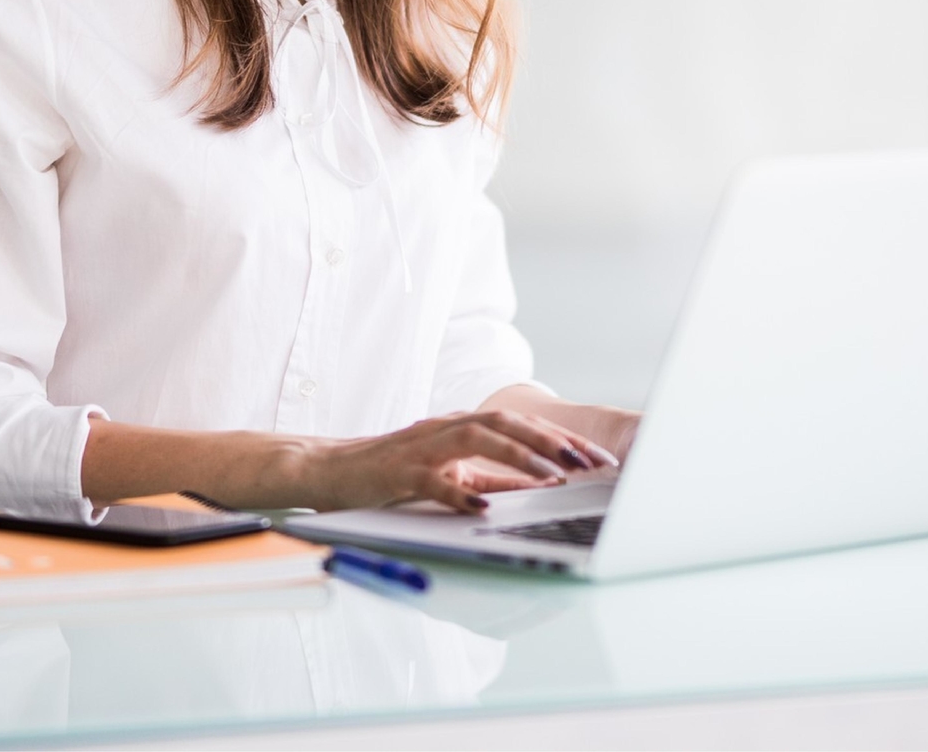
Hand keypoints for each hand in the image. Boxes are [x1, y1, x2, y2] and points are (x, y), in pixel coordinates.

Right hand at [312, 408, 619, 512]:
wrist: (330, 468)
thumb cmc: (393, 473)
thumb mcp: (452, 471)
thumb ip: (493, 476)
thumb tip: (542, 482)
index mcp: (463, 426)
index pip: (522, 425)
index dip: (562, 439)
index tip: (598, 459)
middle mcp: (448, 428)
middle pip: (508, 423)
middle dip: (553, 441)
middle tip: (590, 463)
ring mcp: (424, 447)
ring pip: (479, 440)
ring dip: (520, 455)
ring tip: (553, 474)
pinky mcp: (400, 472)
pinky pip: (434, 480)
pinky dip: (460, 491)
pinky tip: (483, 505)